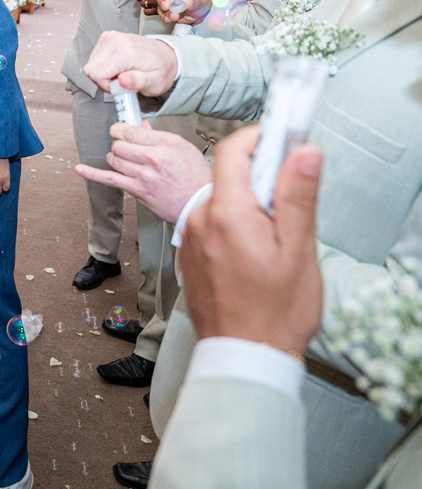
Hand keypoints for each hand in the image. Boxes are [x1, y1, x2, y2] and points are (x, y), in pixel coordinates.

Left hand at [75, 120, 212, 221]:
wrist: (200, 202)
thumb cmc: (195, 175)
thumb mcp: (182, 147)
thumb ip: (158, 136)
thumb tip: (141, 126)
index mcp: (166, 143)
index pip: (130, 130)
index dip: (119, 129)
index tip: (119, 131)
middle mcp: (153, 158)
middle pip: (119, 144)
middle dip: (117, 143)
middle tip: (123, 146)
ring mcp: (144, 176)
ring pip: (114, 159)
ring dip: (114, 157)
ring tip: (124, 160)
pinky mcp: (138, 191)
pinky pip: (109, 180)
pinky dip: (92, 174)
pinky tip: (79, 168)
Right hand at [83, 30, 178, 95]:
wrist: (166, 54)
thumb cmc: (160, 70)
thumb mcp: (155, 83)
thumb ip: (138, 82)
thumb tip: (122, 81)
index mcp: (127, 52)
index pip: (95, 73)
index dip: (104, 85)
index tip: (119, 86)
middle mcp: (116, 40)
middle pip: (90, 68)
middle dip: (102, 79)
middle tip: (121, 80)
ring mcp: (110, 36)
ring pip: (91, 63)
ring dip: (103, 72)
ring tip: (121, 73)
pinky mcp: (107, 36)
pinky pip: (94, 56)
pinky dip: (103, 65)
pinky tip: (117, 66)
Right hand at [154, 0, 210, 24]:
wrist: (201, 14)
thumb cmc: (200, 2)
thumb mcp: (200, 0)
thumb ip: (193, 1)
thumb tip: (185, 4)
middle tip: (166, 7)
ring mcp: (167, 1)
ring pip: (160, 4)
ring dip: (166, 12)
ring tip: (175, 17)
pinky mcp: (166, 11)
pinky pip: (162, 13)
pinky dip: (165, 17)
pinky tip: (169, 19)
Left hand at [180, 126, 322, 355]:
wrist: (243, 354)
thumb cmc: (274, 311)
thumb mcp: (298, 249)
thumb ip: (296, 195)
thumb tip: (302, 151)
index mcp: (227, 214)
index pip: (232, 150)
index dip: (258, 137)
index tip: (283, 138)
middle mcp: (199, 220)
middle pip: (228, 176)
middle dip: (260, 177)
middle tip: (289, 197)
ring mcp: (191, 237)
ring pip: (221, 200)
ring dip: (248, 204)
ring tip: (274, 237)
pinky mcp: (190, 253)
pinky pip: (212, 223)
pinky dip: (234, 224)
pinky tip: (254, 252)